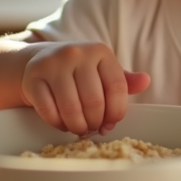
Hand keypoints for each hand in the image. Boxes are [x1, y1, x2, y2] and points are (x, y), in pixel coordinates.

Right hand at [20, 42, 149, 135]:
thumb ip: (124, 80)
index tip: (111, 124)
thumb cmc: (78, 71)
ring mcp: (53, 64)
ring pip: (71, 109)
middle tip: (93, 129)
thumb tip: (146, 81)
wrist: (39, 62)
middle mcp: (77, 53)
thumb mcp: (102, 71)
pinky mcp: (33, 77)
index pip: (117, 87)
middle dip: (95, 123)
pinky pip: (49, 111)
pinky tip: (62, 123)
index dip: (117, 112)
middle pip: (94, 102)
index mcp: (100, 52)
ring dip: (77, 126)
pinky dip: (57, 124)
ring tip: (79, 129)